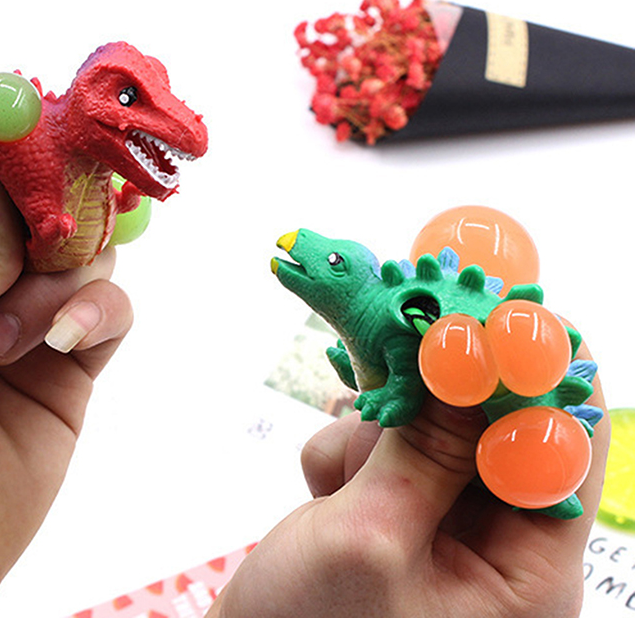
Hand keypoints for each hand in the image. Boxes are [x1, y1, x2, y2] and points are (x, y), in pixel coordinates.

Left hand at [0, 156, 132, 615]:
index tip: (28, 128)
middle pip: (33, 210)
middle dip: (46, 216)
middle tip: (52, 228)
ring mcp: (23, 320)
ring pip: (78, 256)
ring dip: (60, 282)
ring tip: (16, 339)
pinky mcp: (68, 363)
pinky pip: (106, 312)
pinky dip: (95, 315)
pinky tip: (65, 345)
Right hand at [209, 346, 608, 617]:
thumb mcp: (372, 538)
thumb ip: (426, 448)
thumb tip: (473, 357)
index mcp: (523, 577)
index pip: (565, 457)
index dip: (545, 376)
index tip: (507, 308)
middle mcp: (492, 548)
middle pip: (490, 431)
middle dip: (436, 400)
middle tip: (396, 351)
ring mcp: (439, 522)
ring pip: (429, 428)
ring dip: (376, 436)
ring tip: (334, 489)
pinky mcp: (396, 507)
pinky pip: (387, 444)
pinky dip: (350, 452)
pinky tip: (322, 494)